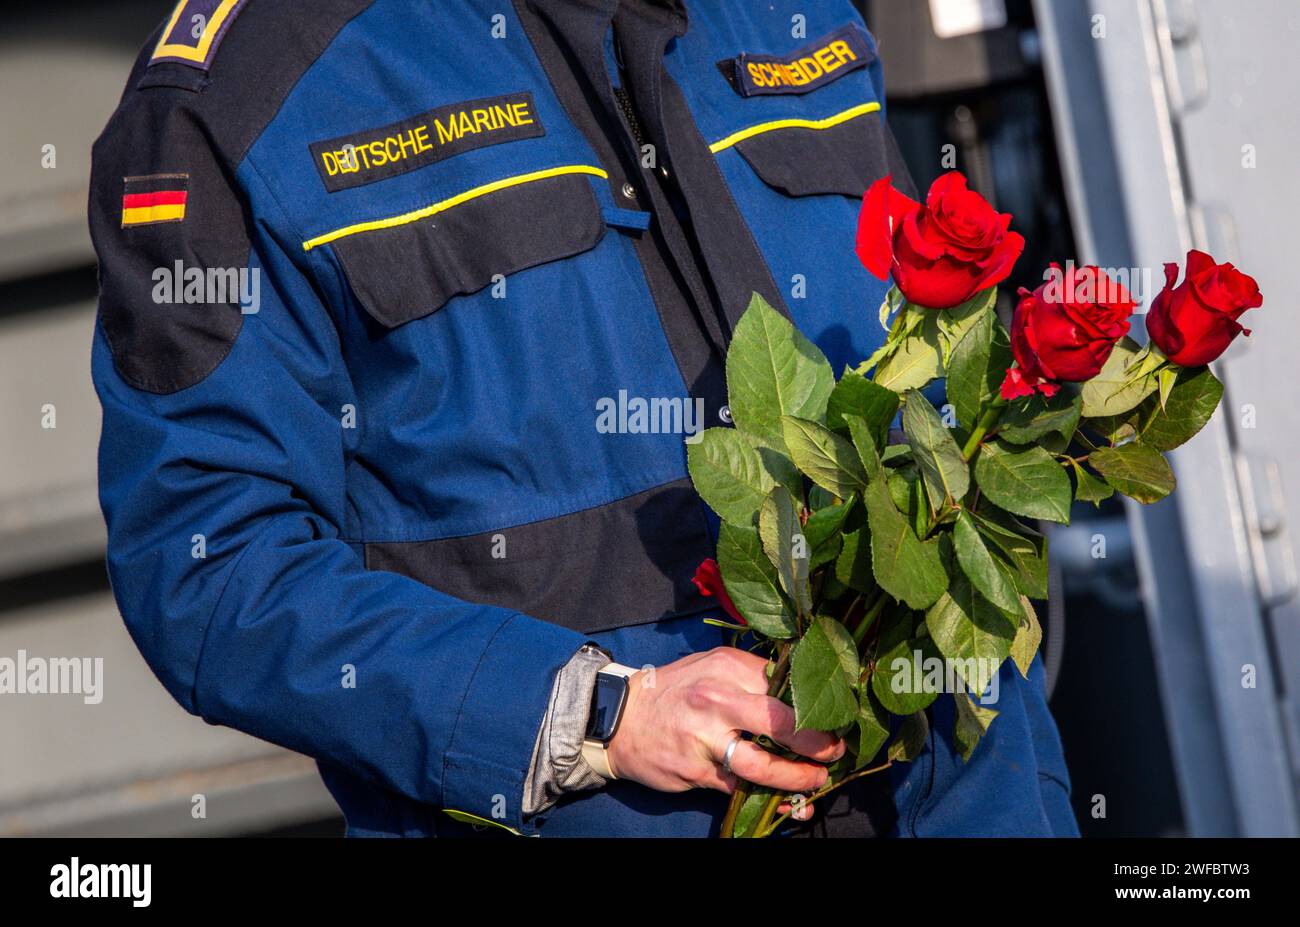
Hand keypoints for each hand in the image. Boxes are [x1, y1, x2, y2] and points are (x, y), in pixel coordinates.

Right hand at [605, 647, 844, 811]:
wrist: (619, 717)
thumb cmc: (675, 690)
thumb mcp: (710, 666)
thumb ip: (750, 674)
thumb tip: (799, 690)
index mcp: (727, 668)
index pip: (785, 684)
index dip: (815, 704)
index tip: (835, 716)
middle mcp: (717, 700)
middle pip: (782, 723)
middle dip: (818, 742)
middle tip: (835, 751)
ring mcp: (705, 738)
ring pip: (763, 765)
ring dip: (798, 777)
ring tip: (817, 779)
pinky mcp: (695, 770)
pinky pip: (740, 789)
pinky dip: (770, 798)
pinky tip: (790, 803)